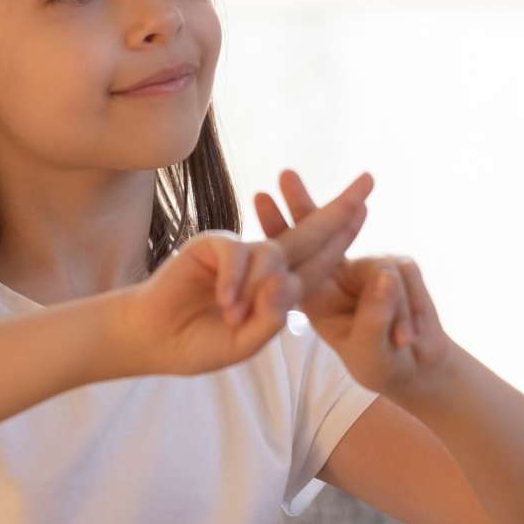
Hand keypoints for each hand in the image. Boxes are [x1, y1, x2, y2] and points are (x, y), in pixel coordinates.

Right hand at [112, 172, 373, 375]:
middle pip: (310, 233)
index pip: (320, 260)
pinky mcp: (213, 245)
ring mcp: (241, 252)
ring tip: (234, 315)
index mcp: (280, 287)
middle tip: (370, 181)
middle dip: (341, 209)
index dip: (344, 236)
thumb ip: (271, 318)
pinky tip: (225, 301)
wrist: (153, 339)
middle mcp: (266, 264)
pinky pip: (238, 253)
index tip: (367, 208)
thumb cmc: (200, 343)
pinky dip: (236, 279)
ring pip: (273, 254)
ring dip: (260, 287)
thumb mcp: (246, 342)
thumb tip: (285, 282)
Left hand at [254, 170, 455, 399]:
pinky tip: (408, 338)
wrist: (416, 364)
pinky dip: (410, 313)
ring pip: (380, 269)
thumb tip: (384, 275)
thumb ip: (374, 314)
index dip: (279, 227)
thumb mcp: (370, 348)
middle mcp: (340, 272)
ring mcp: (371, 265)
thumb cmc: (381, 361)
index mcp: (318, 293)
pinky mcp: (401, 266)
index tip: (260, 197)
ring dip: (392, 313)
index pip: (294, 257)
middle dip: (303, 203)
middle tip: (284, 174)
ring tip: (400, 342)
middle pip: (318, 231)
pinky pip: (405, 277)